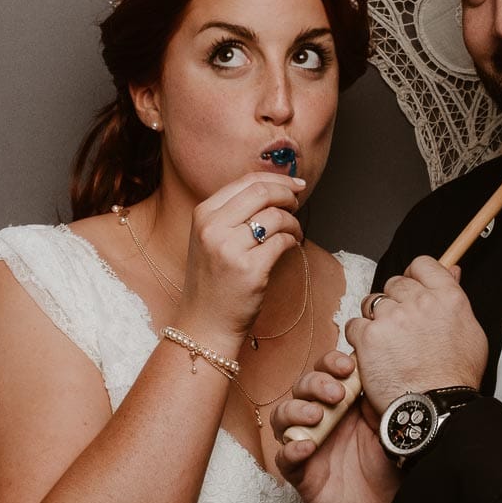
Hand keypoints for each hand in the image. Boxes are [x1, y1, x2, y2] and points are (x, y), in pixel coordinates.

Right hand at [176, 172, 306, 343]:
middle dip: (288, 195)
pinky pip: (282, 242)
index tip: (295, 185)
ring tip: (294, 232)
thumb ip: (234, 212)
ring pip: (276, 216)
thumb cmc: (213, 280)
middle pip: (262, 192)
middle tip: (298, 204)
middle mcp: (212, 228)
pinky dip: (292, 241)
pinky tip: (291, 246)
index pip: (246, 181)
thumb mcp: (210, 238)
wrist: (205, 323)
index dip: (277, 179)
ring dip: (293, 221)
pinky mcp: (250, 270)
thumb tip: (276, 188)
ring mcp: (230, 249)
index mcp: (203, 214)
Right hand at [275, 351, 399, 502]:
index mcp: (345, 403)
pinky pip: (283, 459)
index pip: (326, 371)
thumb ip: (380, 395)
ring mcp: (310, 446)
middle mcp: (323, 420)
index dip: (330, 364)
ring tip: (317, 416)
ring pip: (283, 418)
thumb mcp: (391, 424)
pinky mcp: (302, 475)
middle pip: (301, 389)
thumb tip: (378, 362)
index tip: (346, 367)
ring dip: (296, 411)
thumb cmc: (395, 465)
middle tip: (336, 394)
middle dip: (315, 385)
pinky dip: (290, 449)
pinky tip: (307, 446)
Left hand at [343, 257, 487, 413]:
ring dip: (376, 320)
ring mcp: (392, 317)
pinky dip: (359, 338)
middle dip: (394, 302)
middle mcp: (420, 302)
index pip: (423, 265)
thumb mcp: (470, 331)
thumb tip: (452, 270)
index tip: (411, 288)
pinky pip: (354, 324)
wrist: (436, 408)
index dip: (413, 275)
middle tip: (400, 328)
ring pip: (372, 303)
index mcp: (447, 297)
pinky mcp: (369, 336)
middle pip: (394, 284)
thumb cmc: (455, 377)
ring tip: (387, 345)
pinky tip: (372, 354)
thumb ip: (455, 297)